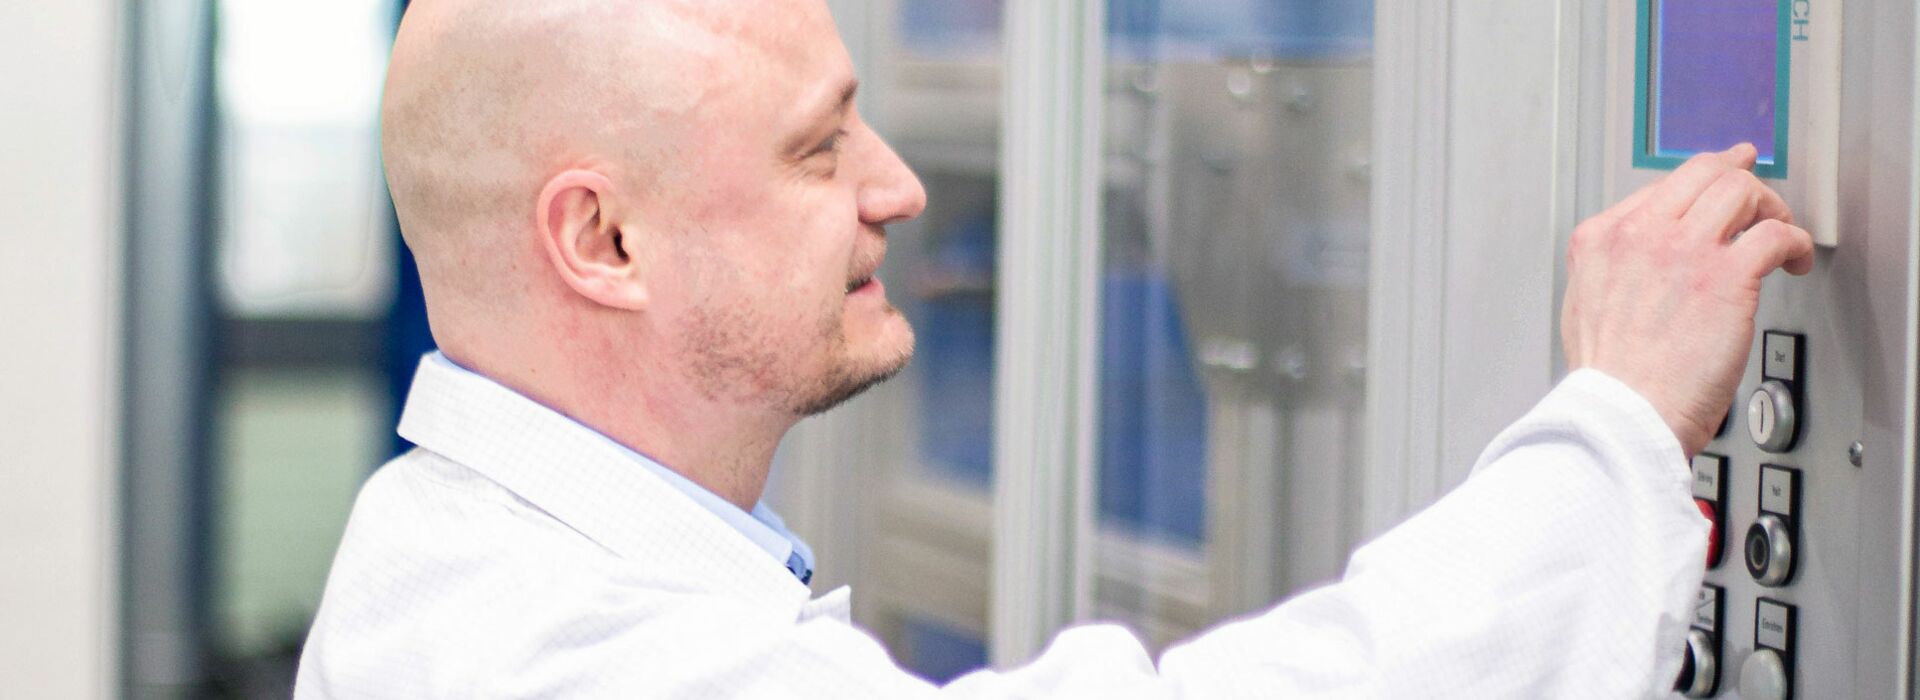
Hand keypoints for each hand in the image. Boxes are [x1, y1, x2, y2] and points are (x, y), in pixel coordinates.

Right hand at [1561, 144, 1814, 455]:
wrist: (1621, 413)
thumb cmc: (1609, 380)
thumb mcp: (1584, 307)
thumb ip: (1613, 271)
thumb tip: (1645, 263)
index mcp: (1601, 239)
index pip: (1660, 188)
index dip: (1699, 188)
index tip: (1720, 190)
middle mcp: (1641, 233)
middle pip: (1703, 172)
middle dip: (1739, 182)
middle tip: (1759, 202)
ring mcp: (1683, 249)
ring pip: (1741, 190)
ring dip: (1770, 208)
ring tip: (1780, 234)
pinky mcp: (1727, 275)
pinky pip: (1776, 233)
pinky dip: (1795, 243)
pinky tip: (1794, 261)